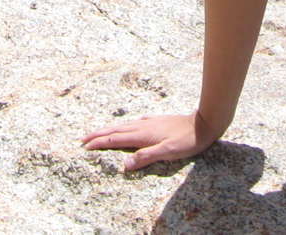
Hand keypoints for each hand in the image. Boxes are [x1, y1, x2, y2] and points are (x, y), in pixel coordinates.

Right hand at [81, 111, 219, 171]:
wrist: (203, 123)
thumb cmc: (187, 141)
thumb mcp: (168, 153)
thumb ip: (146, 157)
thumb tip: (124, 164)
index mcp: (142, 135)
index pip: (115, 139)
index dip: (100, 143)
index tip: (85, 147)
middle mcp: (142, 126)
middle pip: (115, 130)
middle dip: (98, 134)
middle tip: (82, 139)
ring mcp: (149, 122)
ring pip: (123, 125)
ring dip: (108, 129)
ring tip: (98, 132)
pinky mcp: (156, 121)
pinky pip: (133, 123)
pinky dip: (123, 126)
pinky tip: (127, 126)